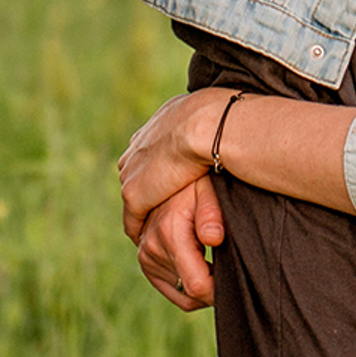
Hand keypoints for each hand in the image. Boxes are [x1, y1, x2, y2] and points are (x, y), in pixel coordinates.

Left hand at [119, 89, 224, 235]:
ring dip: (146, 211)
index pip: (150, 151)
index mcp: (157, 124)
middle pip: (136, 172)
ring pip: (134, 196)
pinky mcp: (135, 194)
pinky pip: (133, 221)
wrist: (209, 125)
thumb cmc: (222, 118)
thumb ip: (206, 121)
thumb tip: (221, 118)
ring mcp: (133, 170)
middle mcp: (138, 145)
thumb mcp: (212, 113)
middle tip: (163, 207)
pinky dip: (141, 231)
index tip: (171, 180)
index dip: (160, 167)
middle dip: (148, 188)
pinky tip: (152, 243)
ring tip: (159, 230)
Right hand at [135, 177, 223, 310]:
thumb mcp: (208, 187)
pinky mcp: (144, 258)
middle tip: (231, 269)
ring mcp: (145, 254)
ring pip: (181, 293)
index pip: (197, 285)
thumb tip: (214, 238)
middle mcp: (152, 246)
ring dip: (201, 285)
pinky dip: (188, 284)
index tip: (236, 283)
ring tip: (218, 264)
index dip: (218, 292)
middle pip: (190, 293)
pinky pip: (170, 288)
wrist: (170, 166)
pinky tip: (205, 267)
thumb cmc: (197, 177)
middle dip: (213, 288)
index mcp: (170, 232)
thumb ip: (212, 212)